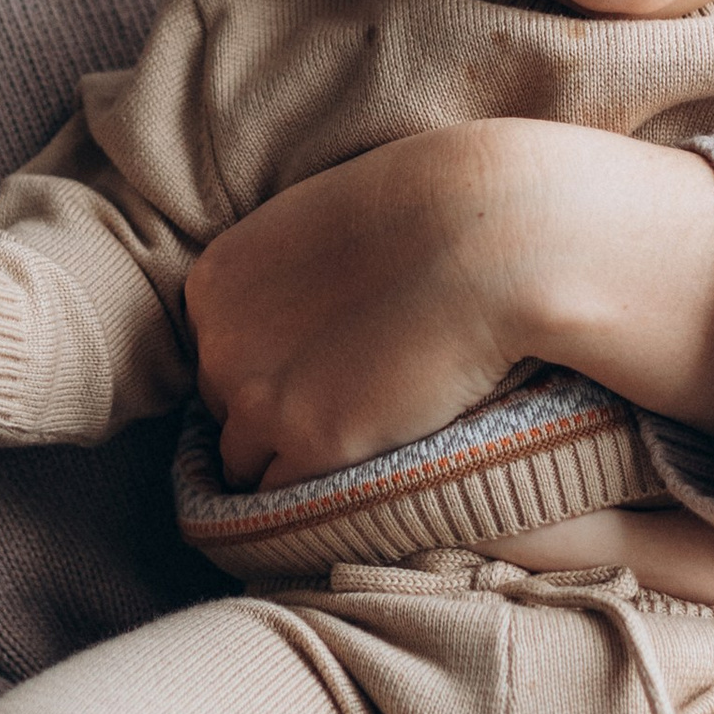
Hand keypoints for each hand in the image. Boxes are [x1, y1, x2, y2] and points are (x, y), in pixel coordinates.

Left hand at [187, 118, 713, 492]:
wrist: (496, 237)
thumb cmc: (432, 214)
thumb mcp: (324, 225)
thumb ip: (288, 277)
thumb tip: (297, 323)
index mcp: (217, 283)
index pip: (219, 353)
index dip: (272, 366)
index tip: (319, 369)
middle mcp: (221, 345)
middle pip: (228, 408)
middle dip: (276, 413)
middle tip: (347, 403)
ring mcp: (261, 400)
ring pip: (250, 462)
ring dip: (293, 461)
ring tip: (356, 446)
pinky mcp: (314, 446)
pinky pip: (289, 499)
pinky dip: (320, 495)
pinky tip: (364, 473)